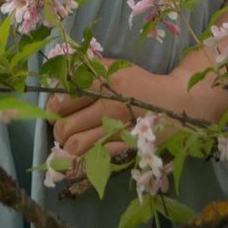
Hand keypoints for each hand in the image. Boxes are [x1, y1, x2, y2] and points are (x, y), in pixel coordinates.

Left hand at [46, 57, 184, 162]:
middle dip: (57, 125)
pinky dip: (80, 159)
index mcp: (106, 81)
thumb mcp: (116, 67)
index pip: (65, 95)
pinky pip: (93, 160)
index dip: (54, 102)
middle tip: (62, 122)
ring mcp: (116, 130)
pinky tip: (80, 153)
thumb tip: (60, 74)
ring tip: (71, 138)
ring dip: (67, 144)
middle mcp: (109, 106)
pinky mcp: (123, 148)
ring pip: (75, 146)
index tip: (57, 104)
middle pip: (65, 124)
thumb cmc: (140, 82)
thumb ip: (89, 69)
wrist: (173, 103)